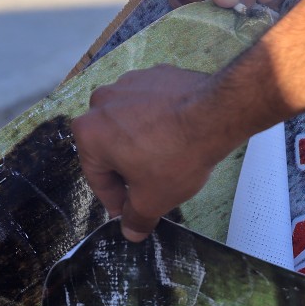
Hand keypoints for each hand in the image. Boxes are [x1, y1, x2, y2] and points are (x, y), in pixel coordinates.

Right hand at [71, 64, 229, 241]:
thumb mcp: (152, 199)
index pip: (97, 177)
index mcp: (89, 133)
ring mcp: (129, 84)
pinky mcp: (154, 75)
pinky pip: (151, 106)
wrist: (215, 114)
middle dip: (129, 170)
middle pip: (111, 148)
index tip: (128, 211)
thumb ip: (136, 218)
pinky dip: (159, 122)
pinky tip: (177, 136)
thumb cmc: (177, 154)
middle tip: (150, 188)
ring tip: (167, 160)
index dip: (115, 201)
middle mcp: (101, 102)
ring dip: (143, 144)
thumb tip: (131, 230)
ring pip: (130, 125)